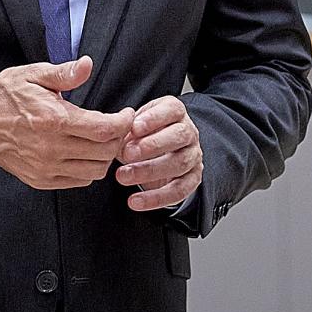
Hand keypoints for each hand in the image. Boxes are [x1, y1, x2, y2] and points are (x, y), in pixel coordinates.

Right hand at [0, 57, 133, 189]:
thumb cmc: (6, 95)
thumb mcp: (34, 75)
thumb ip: (64, 73)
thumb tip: (87, 65)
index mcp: (54, 120)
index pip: (104, 129)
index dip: (124, 123)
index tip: (127, 114)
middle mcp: (51, 148)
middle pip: (104, 152)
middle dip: (119, 138)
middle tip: (118, 126)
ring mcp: (45, 167)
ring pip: (95, 171)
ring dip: (105, 156)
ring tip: (104, 140)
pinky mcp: (40, 179)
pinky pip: (78, 181)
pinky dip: (89, 169)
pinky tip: (86, 153)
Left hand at [117, 95, 202, 211]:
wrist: (161, 152)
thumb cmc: (145, 135)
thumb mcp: (135, 124)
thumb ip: (128, 128)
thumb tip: (117, 135)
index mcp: (176, 113)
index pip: (172, 110)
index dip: (154, 118)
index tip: (134, 128)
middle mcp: (189, 132)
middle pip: (179, 136)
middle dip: (152, 145)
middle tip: (127, 154)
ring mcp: (193, 156)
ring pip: (179, 163)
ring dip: (149, 171)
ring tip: (123, 177)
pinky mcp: (192, 179)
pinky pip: (179, 190)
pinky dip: (156, 198)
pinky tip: (135, 201)